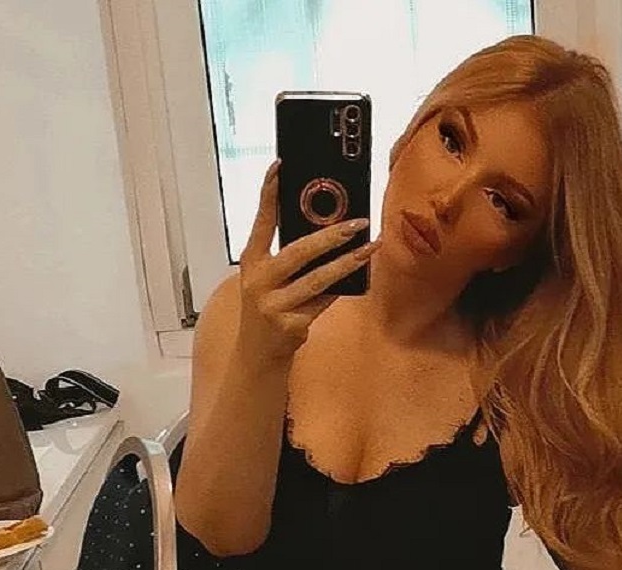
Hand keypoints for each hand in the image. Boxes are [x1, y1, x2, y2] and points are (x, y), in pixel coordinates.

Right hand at [235, 160, 380, 365]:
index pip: (261, 221)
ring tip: (369, 247)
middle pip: (298, 251)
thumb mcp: (268, 278)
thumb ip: (288, 257)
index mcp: (252, 261)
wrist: (257, 352)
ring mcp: (274, 304)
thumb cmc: (268, 306)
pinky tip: (360, 275)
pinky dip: (343, 287)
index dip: (270, 193)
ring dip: (348, 262)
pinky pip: (325, 300)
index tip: (280, 166)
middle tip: (357, 222)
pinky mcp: (290, 324)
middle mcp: (258, 281)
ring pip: (318, 279)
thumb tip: (329, 228)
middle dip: (330, 235)